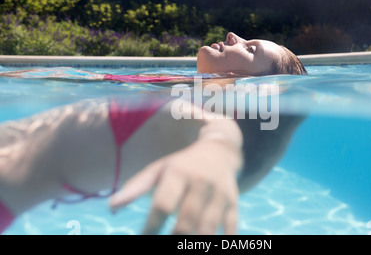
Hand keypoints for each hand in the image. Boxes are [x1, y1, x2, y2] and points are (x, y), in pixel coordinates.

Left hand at [109, 138, 241, 234]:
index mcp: (179, 173)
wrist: (220, 151)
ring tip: (185, 246)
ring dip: (196, 243)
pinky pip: (231, 227)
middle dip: (174, 239)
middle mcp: (201, 182)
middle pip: (186, 220)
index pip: (163, 204)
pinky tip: (212, 246)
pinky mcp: (233, 202)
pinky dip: (223, 241)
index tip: (142, 238)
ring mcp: (220, 193)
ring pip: (208, 227)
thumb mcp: (159, 169)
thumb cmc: (182, 165)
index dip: (150, 227)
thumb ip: (136, 187)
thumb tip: (112, 207)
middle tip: (164, 246)